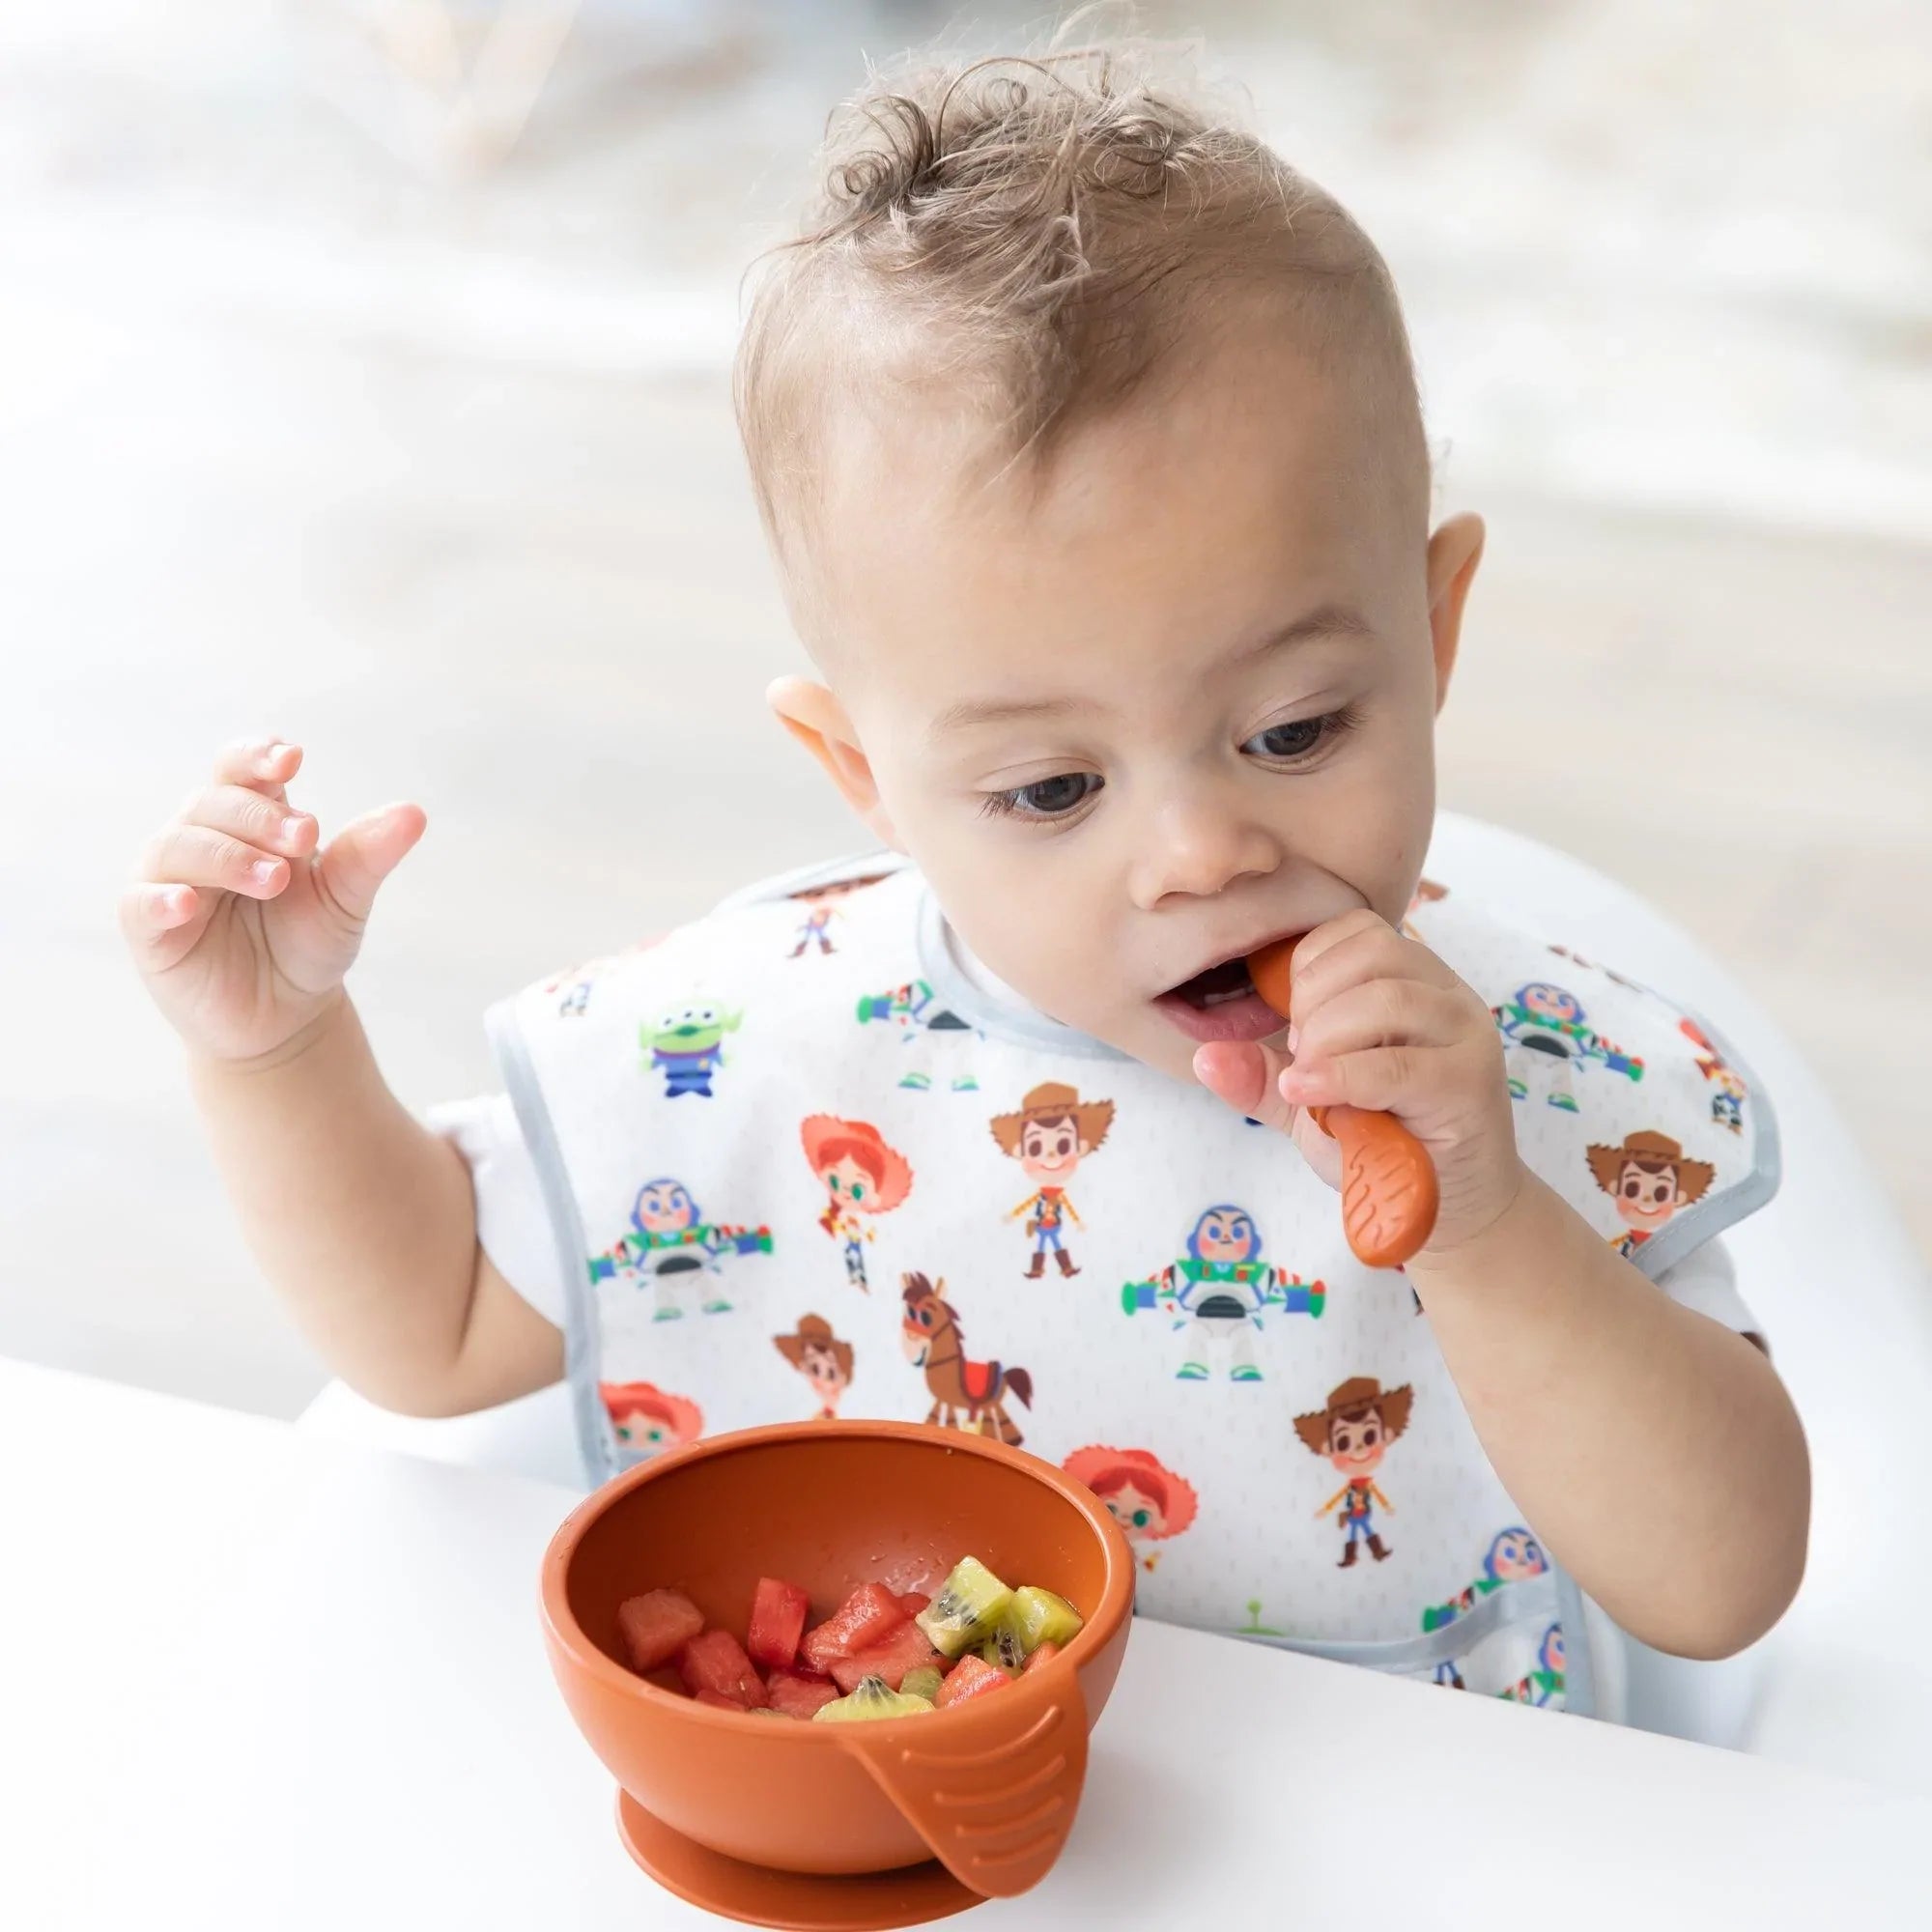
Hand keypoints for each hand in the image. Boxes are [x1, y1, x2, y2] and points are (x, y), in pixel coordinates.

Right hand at [121, 737, 425, 1063]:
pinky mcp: (147, 927)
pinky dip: (162, 899)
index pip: (241, 769)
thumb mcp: (344, 899)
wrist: (286, 1016)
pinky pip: (141, 903)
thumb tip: (414, 812)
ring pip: (179, 845)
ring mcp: (169, 878)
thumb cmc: (308, 943)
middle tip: (305, 838)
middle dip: (260, 817)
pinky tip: (189, 904)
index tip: (292, 760)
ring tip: (275, 879)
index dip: (259, 757)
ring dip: (227, 856)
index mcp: (250, 819)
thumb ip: (369, 856)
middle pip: (215, 803)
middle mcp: (203, 837)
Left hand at [1192, 908, 1522, 1257]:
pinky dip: (1341, 1077)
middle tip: (1301, 1058)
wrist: (1446, 1210)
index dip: (1308, 970)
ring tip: (1310, 1083)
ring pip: (1387, 999)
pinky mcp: (1469, 1084)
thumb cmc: (1382, 1145)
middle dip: (1313, 1003)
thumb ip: (1261, 1077)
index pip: (1356, 929)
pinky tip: (1308, 1094)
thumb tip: (1204, 1057)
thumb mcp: (1310, 1103)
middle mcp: (1447, 996)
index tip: (1294, 1028)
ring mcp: (1465, 1036)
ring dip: (1327, 1040)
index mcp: (1414, 981)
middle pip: (1372, 951)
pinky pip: (1397, 1066)